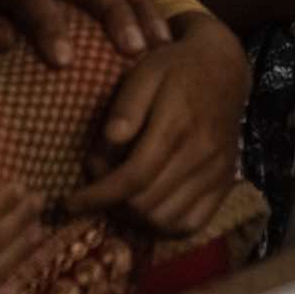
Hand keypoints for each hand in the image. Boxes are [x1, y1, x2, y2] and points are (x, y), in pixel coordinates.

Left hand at [65, 15, 249, 234]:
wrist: (224, 68)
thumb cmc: (175, 68)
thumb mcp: (144, 73)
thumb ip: (126, 107)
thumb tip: (109, 141)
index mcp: (177, 125)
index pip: (132, 177)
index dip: (97, 196)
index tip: (70, 203)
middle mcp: (201, 154)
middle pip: (146, 205)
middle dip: (111, 205)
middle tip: (95, 189)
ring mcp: (217, 172)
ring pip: (166, 220)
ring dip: (135, 218)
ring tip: (118, 197)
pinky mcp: (225, 183)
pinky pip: (191, 224)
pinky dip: (163, 225)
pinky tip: (147, 206)